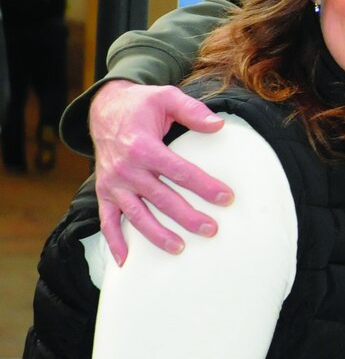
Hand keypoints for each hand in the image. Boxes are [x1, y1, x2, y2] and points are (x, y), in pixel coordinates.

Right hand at [89, 80, 229, 264]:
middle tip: (212, 230)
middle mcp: (126, 169)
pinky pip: (107, 220)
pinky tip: (125, 261)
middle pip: (161, 198)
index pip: (179, 171)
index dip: (204, 185)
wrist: (103, 109)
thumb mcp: (166, 97)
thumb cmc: (141, 105)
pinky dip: (113, 241)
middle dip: (187, 216)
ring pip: (136, 214)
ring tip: (180, 248)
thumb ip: (193, 110)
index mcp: (143, 146)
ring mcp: (113, 183)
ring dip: (156, 234)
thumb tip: (218, 125)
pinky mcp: (104, 192)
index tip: (227, 198)